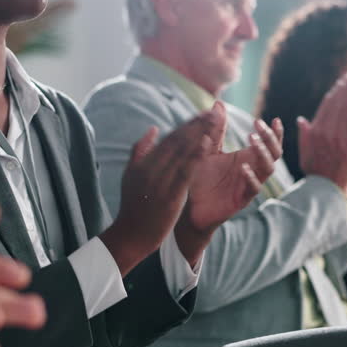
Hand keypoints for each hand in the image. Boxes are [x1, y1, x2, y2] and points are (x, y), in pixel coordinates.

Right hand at [100, 106, 219, 274]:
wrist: (131, 234)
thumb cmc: (133, 206)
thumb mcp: (130, 175)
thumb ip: (139, 150)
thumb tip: (153, 129)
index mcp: (144, 162)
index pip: (170, 138)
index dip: (188, 125)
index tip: (203, 114)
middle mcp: (152, 167)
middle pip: (179, 141)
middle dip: (198, 125)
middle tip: (215, 111)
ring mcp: (160, 180)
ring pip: (184, 152)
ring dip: (202, 134)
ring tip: (216, 121)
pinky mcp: (170, 194)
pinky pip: (186, 170)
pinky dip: (198, 155)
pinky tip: (209, 143)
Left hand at [173, 116, 282, 265]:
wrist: (190, 206)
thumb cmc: (201, 178)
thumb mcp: (208, 150)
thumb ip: (215, 129)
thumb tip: (219, 103)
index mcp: (248, 158)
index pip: (270, 144)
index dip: (275, 132)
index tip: (274, 119)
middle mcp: (252, 171)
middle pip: (274, 154)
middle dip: (270, 139)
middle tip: (258, 126)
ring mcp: (248, 186)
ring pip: (268, 170)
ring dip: (262, 154)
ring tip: (252, 140)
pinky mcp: (241, 200)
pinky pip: (253, 189)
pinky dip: (250, 178)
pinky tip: (243, 167)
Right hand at [298, 67, 346, 196]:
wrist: (326, 192)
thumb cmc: (317, 176)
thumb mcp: (306, 156)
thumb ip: (305, 136)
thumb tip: (301, 120)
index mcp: (314, 132)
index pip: (326, 105)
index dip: (337, 90)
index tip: (345, 80)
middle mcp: (323, 131)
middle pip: (336, 101)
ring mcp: (336, 136)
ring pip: (345, 106)